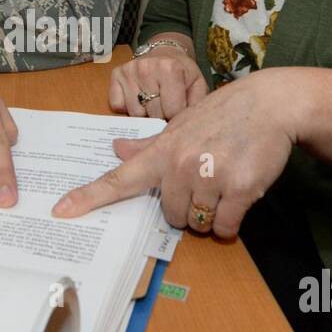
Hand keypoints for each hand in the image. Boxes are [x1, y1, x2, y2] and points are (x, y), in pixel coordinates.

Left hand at [55, 71, 298, 237]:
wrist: (270, 105)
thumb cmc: (223, 115)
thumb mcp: (181, 125)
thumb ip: (149, 145)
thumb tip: (116, 150)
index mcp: (162, 151)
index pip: (119, 178)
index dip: (88, 197)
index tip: (62, 211)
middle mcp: (180, 164)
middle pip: (171, 215)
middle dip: (189, 207)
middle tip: (207, 180)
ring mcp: (209, 176)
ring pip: (198, 223)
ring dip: (212, 213)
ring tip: (225, 182)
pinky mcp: (239, 189)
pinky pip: (225, 227)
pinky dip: (231, 221)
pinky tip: (240, 194)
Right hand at [111, 44, 207, 119]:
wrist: (165, 52)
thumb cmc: (182, 72)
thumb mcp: (197, 85)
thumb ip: (196, 105)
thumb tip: (185, 126)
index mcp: (171, 69)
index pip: (171, 111)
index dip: (176, 116)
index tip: (177, 110)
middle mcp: (147, 68)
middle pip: (152, 114)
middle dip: (160, 115)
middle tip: (165, 105)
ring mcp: (129, 71)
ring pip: (135, 113)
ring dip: (144, 112)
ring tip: (152, 100)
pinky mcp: (116, 75)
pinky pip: (117, 106)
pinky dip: (127, 107)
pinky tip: (137, 97)